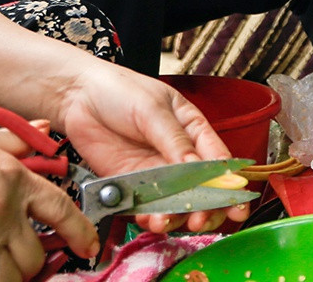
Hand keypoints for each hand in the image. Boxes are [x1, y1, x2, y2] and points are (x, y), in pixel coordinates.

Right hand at [0, 115, 96, 281]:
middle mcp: (3, 211)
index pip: (60, 210)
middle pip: (34, 256)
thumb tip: (41, 131)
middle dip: (28, 262)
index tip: (87, 246)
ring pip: (11, 275)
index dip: (79, 231)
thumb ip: (11, 141)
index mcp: (14, 180)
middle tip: (13, 256)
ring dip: (4, 273)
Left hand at [50, 60, 245, 233]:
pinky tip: (149, 220)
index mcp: (193, 129)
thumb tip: (200, 170)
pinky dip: (151, 218)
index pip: (220, 161)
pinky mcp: (133, 186)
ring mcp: (156, 173)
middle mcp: (179, 155)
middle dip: (206, 208)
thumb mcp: (152, 109)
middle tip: (199, 219)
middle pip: (204, 190)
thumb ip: (175, 141)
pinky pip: (149, 208)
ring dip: (176, 217)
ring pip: (177, 204)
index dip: (231, 185)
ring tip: (166, 221)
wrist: (76, 97)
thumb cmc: (119, 91)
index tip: (236, 206)